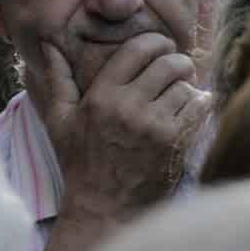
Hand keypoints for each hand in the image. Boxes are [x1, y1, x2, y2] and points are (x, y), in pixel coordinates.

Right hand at [39, 33, 210, 221]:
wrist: (105, 208)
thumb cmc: (80, 163)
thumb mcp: (60, 121)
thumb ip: (57, 80)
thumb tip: (49, 46)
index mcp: (101, 97)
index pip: (137, 49)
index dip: (155, 42)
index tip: (160, 47)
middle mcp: (128, 107)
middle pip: (167, 63)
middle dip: (177, 61)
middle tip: (177, 68)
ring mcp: (154, 126)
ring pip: (185, 85)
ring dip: (187, 86)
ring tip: (180, 93)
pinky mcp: (175, 143)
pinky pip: (198, 107)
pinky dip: (200, 103)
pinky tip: (192, 107)